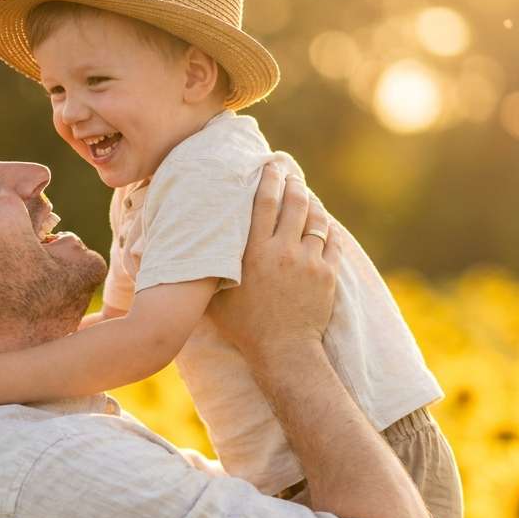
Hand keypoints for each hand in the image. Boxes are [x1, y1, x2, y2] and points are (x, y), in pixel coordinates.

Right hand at [208, 159, 339, 365]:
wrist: (283, 352)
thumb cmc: (243, 326)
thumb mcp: (215, 296)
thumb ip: (207, 268)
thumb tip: (187, 249)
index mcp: (254, 253)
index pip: (264, 202)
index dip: (269, 179)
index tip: (270, 165)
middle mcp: (282, 251)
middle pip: (293, 202)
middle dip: (292, 183)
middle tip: (289, 173)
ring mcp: (309, 261)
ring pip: (315, 218)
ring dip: (311, 202)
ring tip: (305, 194)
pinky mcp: (327, 274)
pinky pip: (331, 241)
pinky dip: (327, 227)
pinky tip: (322, 222)